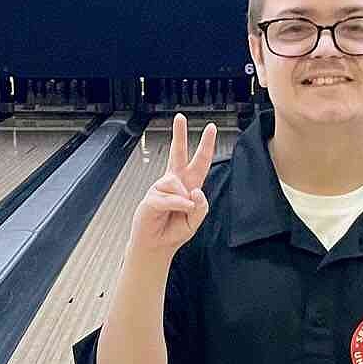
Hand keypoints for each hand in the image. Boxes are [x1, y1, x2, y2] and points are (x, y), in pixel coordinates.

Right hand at [128, 112, 217, 254]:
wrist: (156, 246)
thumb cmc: (174, 232)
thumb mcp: (195, 222)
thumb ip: (201, 207)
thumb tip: (195, 191)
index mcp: (188, 185)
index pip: (199, 162)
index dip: (206, 145)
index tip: (211, 128)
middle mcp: (175, 183)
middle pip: (178, 153)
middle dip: (179, 134)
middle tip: (180, 117)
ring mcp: (161, 188)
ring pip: (177, 183)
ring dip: (183, 202)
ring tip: (178, 213)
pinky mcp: (152, 198)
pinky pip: (169, 198)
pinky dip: (176, 206)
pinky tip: (175, 212)